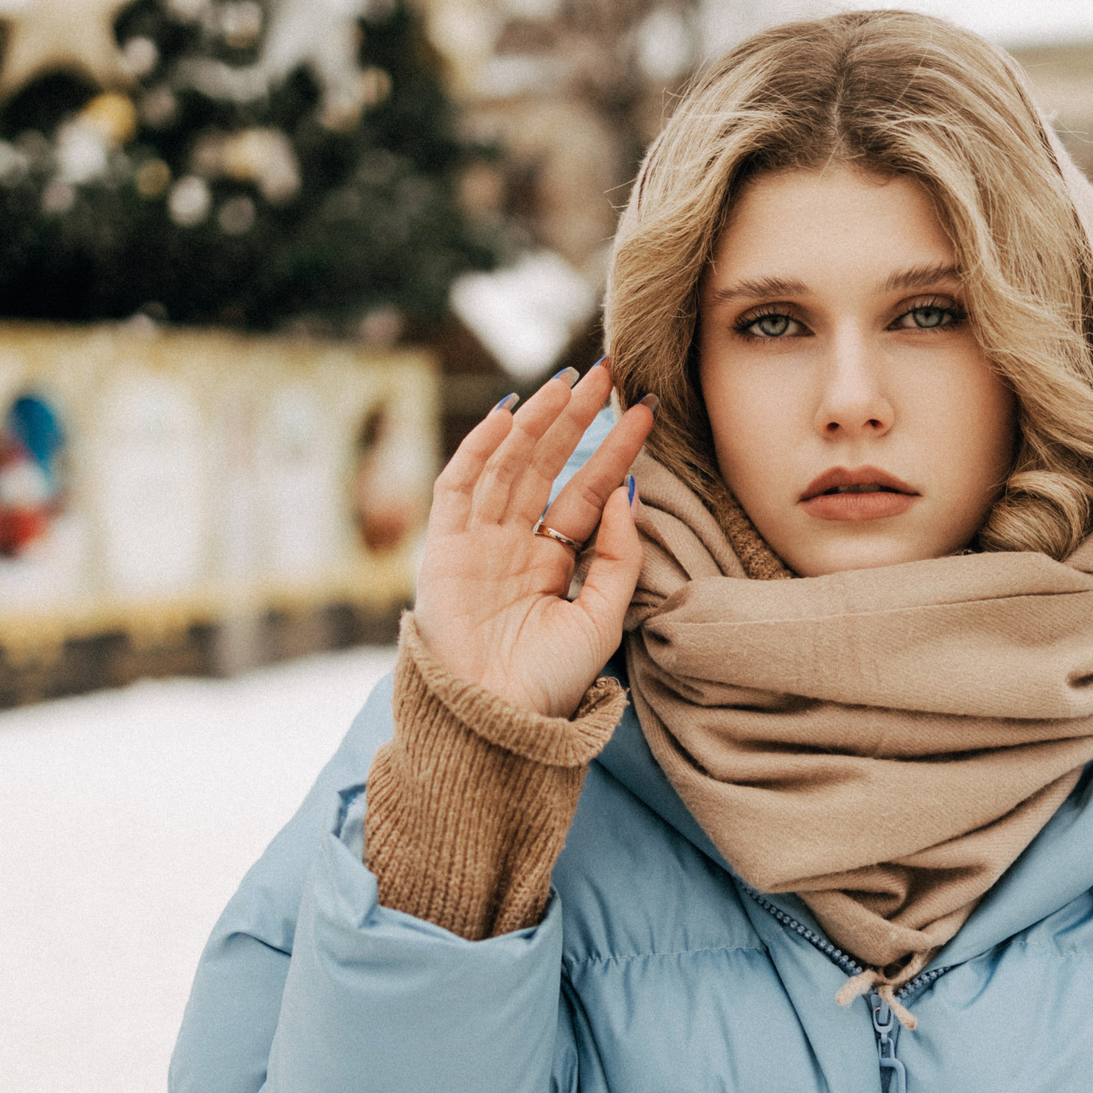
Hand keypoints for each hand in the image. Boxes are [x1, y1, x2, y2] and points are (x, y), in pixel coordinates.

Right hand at [414, 363, 651, 718]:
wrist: (497, 721)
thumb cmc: (550, 683)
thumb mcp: (602, 617)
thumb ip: (619, 558)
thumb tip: (629, 495)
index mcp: (554, 562)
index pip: (589, 492)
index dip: (615, 452)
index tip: (647, 412)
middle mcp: (516, 545)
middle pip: (548, 466)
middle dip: (577, 419)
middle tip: (609, 372)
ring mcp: (479, 543)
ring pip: (508, 465)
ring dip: (536, 421)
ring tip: (568, 381)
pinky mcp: (445, 549)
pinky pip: (459, 486)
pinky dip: (480, 448)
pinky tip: (511, 413)